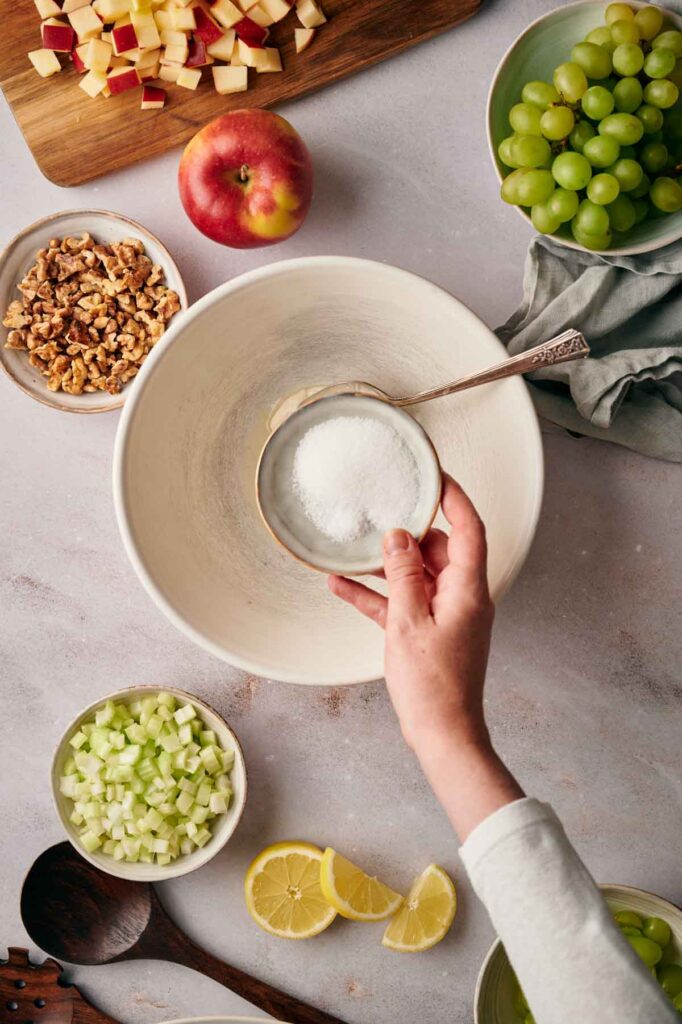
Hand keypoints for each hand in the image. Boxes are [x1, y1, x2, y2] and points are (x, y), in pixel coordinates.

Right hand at [328, 474, 494, 754]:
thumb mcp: (408, 621)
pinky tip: (341, 586)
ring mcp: (445, 615)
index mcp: (468, 589)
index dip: (455, 498)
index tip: (434, 475)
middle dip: (408, 533)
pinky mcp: (427, 632)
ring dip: (385, 566)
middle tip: (380, 513)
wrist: (442, 734)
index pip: (469, 528)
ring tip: (352, 550)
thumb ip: (402, 575)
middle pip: (439, 549)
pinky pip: (401, 603)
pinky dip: (377, 595)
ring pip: (416, 575)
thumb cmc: (433, 684)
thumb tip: (397, 535)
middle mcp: (462, 597)